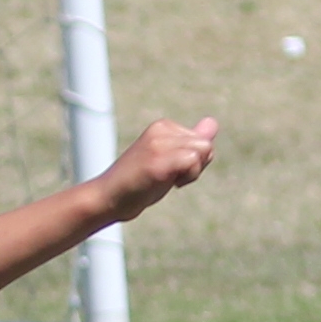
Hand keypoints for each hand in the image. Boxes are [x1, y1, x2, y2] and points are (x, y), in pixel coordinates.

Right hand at [93, 117, 219, 219]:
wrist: (108, 198)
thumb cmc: (139, 183)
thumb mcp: (169, 158)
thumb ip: (191, 142)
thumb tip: (212, 122)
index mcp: (163, 126)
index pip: (202, 141)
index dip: (194, 162)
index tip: (170, 169)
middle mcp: (161, 129)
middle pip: (205, 146)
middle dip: (195, 167)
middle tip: (167, 177)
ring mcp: (159, 143)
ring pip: (203, 153)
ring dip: (191, 174)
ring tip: (165, 179)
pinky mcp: (158, 160)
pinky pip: (193, 162)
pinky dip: (187, 177)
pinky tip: (167, 182)